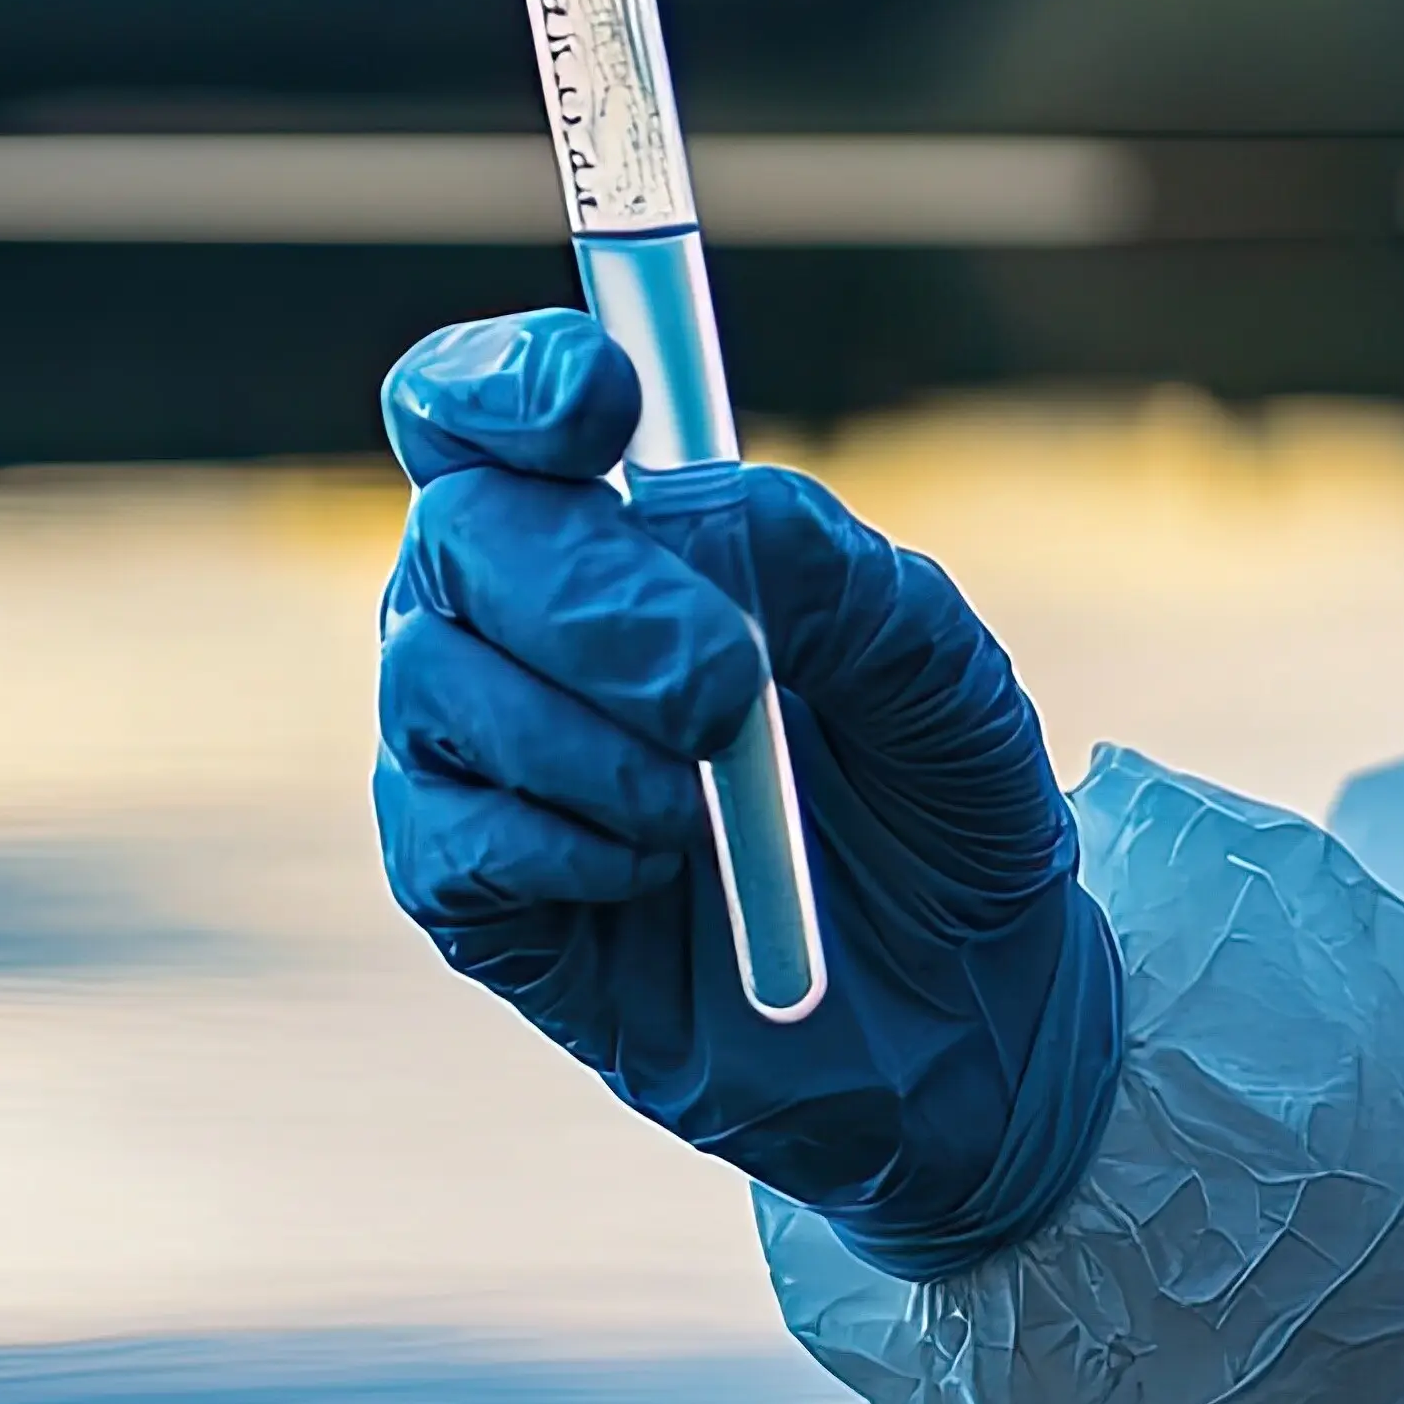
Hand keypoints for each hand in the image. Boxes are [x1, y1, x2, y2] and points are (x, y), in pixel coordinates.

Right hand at [369, 310, 1118, 1278]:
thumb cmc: (940, 812)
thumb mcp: (939, 671)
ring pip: (432, 679)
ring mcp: (479, 762)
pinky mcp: (477, 902)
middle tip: (727, 686)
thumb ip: (830, 574)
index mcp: (609, 535)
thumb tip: (692, 514)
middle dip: (594, 596)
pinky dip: (560, 842)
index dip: (509, 381)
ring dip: (587, 735)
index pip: (478, 408)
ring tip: (709, 801)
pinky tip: (655, 868)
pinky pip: (444, 838)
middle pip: (457, 532)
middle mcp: (512, 629)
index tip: (606, 407)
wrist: (971, 1023)